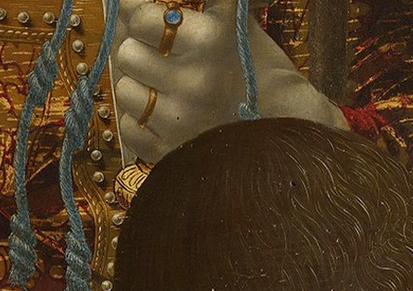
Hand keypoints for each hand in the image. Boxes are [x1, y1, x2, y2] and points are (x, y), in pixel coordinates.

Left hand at [113, 0, 346, 163]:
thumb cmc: (260, 70)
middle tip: (158, 56)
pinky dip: (138, 121)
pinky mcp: (174, 154)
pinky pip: (130, 130)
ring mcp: (181, 122)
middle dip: (139, 50)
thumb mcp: (237, 22)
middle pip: (127, 54)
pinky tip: (160, 115)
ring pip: (125, 91)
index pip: (140, 18)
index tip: (148, 20)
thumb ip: (206, 1)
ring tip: (161, 87)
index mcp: (208, 42)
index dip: (139, 15)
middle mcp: (192, 82)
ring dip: (138, 86)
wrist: (287, 129)